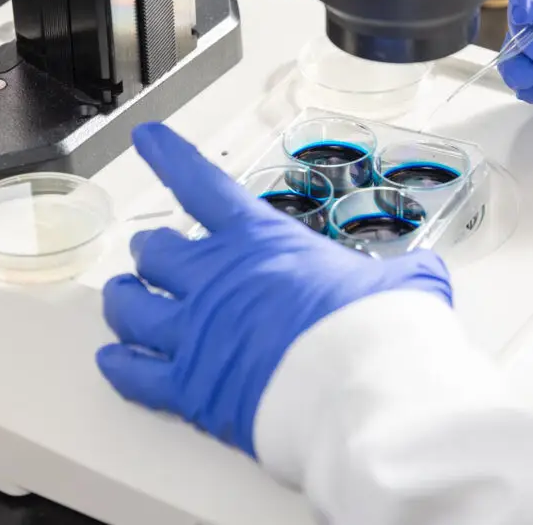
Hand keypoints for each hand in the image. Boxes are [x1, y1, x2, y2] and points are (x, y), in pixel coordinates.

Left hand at [97, 123, 451, 455]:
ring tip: (124, 296)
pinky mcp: (190, 386)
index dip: (171, 158)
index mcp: (263, 243)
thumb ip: (401, 272)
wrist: (365, 390)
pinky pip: (134, 373)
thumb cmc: (378, 328)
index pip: (203, 186)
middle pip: (157, 253)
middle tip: (153, 256)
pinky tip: (114, 360)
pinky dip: (120, 364)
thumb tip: (418, 277)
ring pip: (130, 307)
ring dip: (124, 298)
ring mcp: (197, 332)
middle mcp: (218, 279)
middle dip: (153, 252)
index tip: (150, 140)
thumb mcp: (405, 281)